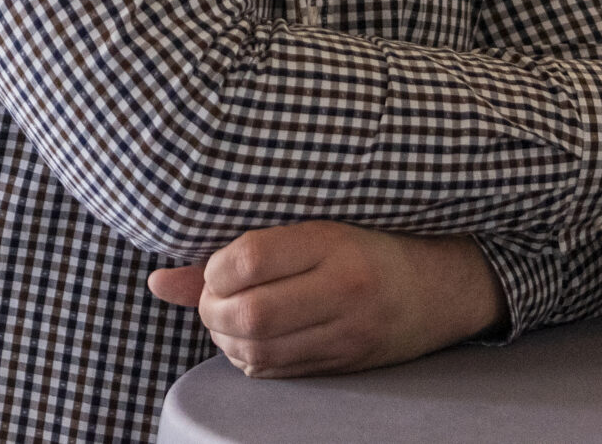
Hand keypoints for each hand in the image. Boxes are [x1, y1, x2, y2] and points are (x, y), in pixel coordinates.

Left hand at [147, 222, 505, 376]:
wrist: (442, 285)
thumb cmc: (371, 243)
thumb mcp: (314, 229)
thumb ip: (238, 251)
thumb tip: (159, 281)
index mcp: (335, 241)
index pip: (248, 260)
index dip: (214, 270)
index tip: (217, 266)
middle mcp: (344, 289)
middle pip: (248, 315)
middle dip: (213, 312)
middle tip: (215, 298)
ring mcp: (347, 332)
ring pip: (256, 351)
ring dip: (226, 339)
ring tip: (231, 317)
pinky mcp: (345, 364)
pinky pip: (275, 372)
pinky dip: (248, 359)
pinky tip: (254, 339)